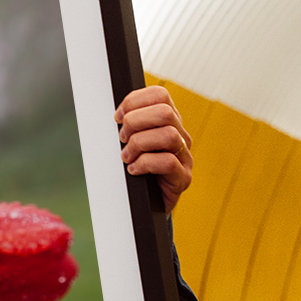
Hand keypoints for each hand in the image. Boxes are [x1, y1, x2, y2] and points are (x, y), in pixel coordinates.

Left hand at [115, 86, 192, 213]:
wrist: (145, 205)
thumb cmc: (135, 170)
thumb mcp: (129, 142)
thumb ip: (128, 125)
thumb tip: (115, 115)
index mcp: (168, 122)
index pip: (160, 95)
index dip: (134, 101)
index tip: (118, 117)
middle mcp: (181, 136)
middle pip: (165, 112)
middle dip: (135, 122)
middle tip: (122, 138)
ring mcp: (185, 157)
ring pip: (168, 135)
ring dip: (139, 144)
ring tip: (127, 156)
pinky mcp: (183, 178)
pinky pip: (168, 162)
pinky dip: (144, 164)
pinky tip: (133, 170)